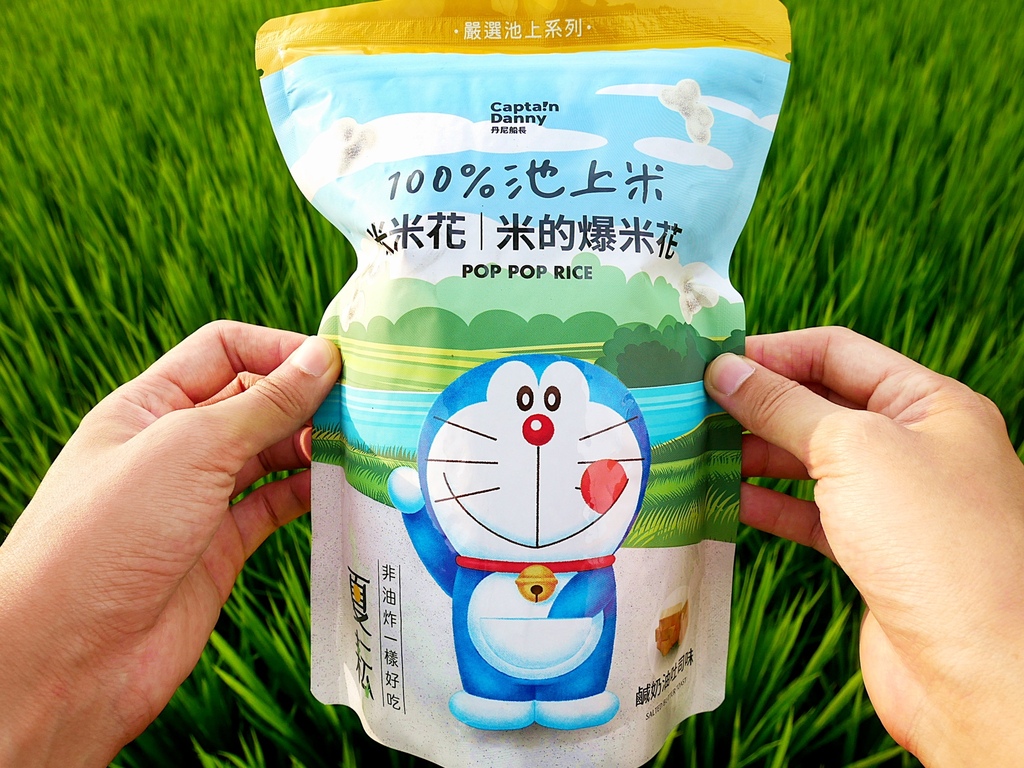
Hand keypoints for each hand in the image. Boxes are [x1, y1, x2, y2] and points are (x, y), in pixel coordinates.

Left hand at [0, 321, 339, 766]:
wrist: (68, 658)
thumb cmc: (109, 535)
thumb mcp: (190, 449)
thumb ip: (264, 403)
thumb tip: (321, 355)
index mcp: (148, 406)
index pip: (222, 350)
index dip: (277, 349)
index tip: (334, 362)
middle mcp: (173, 447)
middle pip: (252, 401)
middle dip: (303, 398)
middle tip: (359, 408)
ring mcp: (198, 500)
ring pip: (269, 455)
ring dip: (311, 446)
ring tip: (354, 447)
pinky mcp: (220, 548)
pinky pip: (274, 506)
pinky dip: (308, 494)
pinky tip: (336, 488)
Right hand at [704, 327, 1023, 766]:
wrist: (980, 670)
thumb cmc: (931, 541)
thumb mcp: (853, 449)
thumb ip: (784, 406)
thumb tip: (724, 370)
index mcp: (929, 404)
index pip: (838, 352)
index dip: (773, 352)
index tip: (711, 362)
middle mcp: (916, 446)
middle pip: (821, 405)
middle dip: (758, 404)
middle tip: (692, 407)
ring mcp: (895, 502)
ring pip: (812, 462)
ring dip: (756, 454)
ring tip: (699, 452)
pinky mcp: (873, 553)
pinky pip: (811, 514)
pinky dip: (769, 504)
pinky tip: (728, 500)